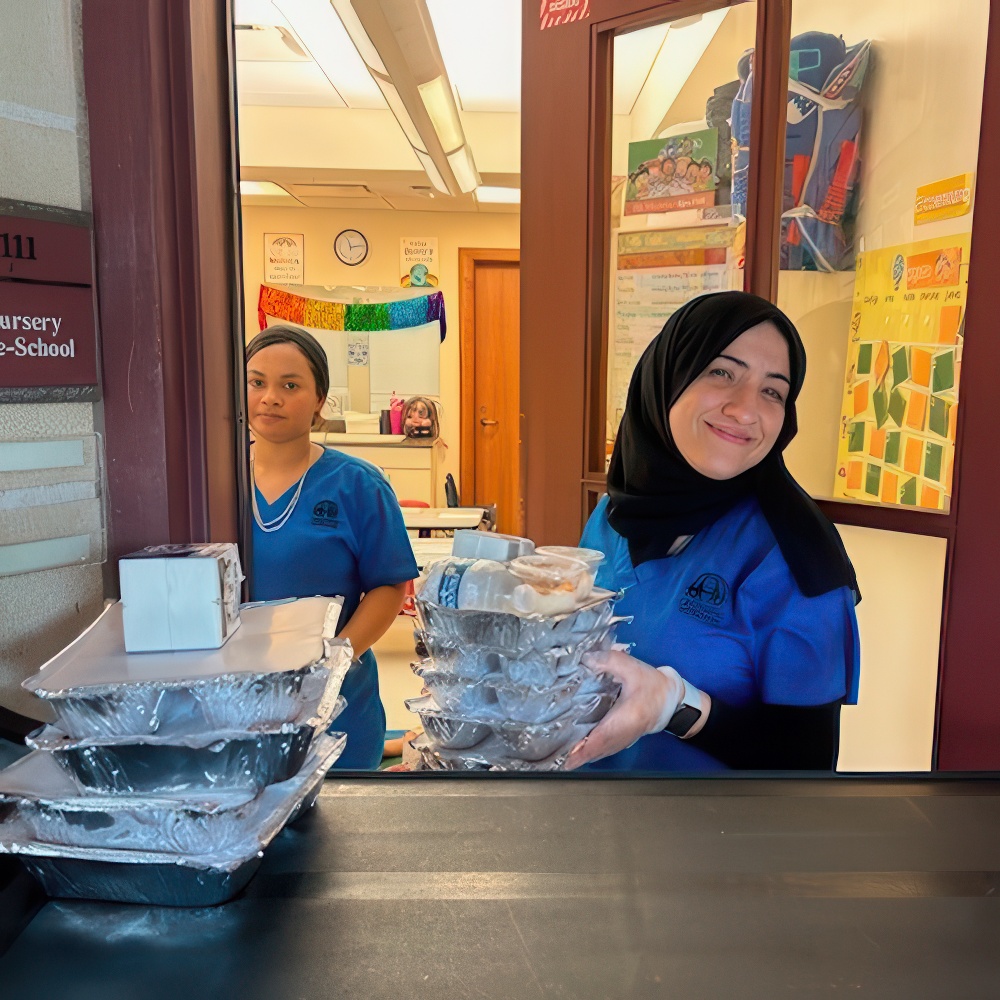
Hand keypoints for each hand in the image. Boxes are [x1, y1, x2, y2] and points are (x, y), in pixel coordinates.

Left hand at [564, 650, 682, 769]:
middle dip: (575, 754)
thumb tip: (586, 658)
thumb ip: (608, 660)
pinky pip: (602, 750)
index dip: (585, 748)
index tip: (567, 757)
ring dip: (580, 755)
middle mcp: (624, 733)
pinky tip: (574, 750)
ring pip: (599, 752)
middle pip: (596, 749)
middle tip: (554, 756)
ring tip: (558, 755)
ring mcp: (623, 740)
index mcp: (628, 717)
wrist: (670, 699)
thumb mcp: (632, 667)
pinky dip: (588, 752)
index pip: (603, 737)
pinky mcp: (622, 740)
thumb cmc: (652, 686)